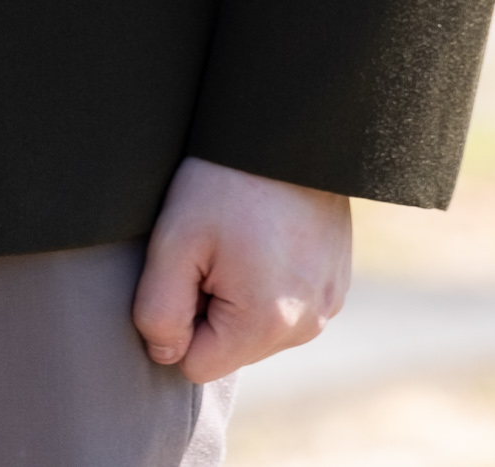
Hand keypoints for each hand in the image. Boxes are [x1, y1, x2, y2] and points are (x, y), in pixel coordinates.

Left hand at [129, 157, 349, 383]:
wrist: (289, 130)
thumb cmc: (225, 182)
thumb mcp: (173, 242)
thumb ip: (157, 313)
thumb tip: (166, 353)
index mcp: (266, 324)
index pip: (196, 364)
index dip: (178, 318)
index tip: (188, 267)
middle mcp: (307, 325)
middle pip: (231, 348)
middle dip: (212, 308)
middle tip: (214, 247)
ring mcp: (328, 304)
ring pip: (259, 329)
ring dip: (241, 297)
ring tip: (241, 238)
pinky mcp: (337, 283)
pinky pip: (288, 306)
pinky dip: (271, 282)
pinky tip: (266, 237)